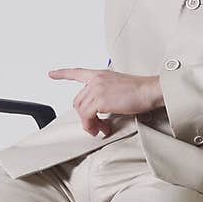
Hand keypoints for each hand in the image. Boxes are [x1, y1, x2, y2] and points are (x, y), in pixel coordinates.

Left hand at [48, 67, 162, 136]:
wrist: (150, 90)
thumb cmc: (141, 91)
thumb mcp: (120, 87)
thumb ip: (106, 94)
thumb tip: (100, 111)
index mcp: (100, 74)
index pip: (78, 72)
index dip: (63, 73)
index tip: (51, 73)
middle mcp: (96, 80)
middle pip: (78, 101)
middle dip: (85, 117)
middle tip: (98, 126)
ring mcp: (97, 89)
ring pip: (81, 110)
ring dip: (89, 124)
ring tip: (101, 129)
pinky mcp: (100, 100)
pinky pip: (87, 117)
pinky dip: (92, 126)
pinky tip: (102, 128)